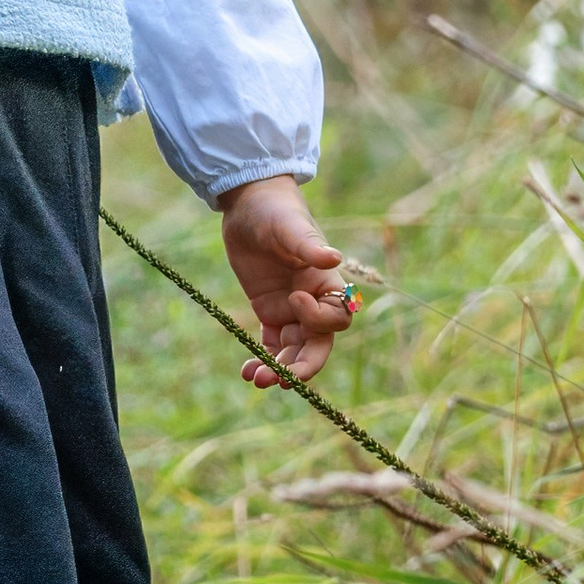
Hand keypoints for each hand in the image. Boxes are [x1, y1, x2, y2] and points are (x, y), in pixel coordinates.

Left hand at [219, 175, 359, 388]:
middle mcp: (313, 301)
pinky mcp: (269, 311)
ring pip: (293, 351)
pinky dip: (262, 360)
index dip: (318, 318)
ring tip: (256, 379)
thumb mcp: (289, 226)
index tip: (293, 298)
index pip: (336, 318)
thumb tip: (336, 259)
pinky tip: (247, 371)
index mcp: (326, 283)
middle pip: (317, 345)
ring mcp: (291, 310)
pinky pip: (271, 344)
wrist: (248, 204)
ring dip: (278, 368)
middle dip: (302, 365)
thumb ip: (309, 246)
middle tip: (280, 379)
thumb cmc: (275, 210)